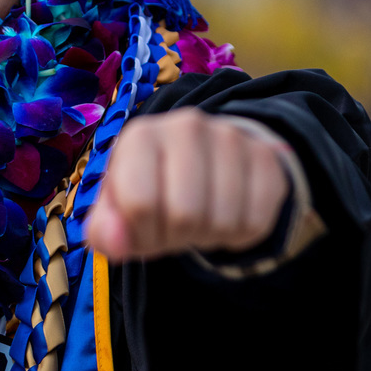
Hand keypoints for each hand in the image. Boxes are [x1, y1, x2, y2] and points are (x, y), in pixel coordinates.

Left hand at [85, 109, 289, 260]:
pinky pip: (256, 221)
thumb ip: (105, 231)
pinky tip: (227, 216)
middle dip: (177, 237)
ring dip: (209, 238)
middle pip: (185, 214)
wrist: (205, 162)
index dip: (141, 234)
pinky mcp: (265, 156)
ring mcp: (230, 137)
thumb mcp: (118, 210)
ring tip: (199, 220)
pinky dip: (239, 236)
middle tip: (175, 228)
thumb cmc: (152, 190)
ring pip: (223, 221)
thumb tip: (116, 244)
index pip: (139, 203)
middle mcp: (186, 126)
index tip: (144, 229)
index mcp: (140, 135)